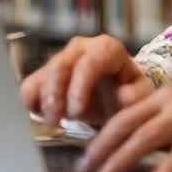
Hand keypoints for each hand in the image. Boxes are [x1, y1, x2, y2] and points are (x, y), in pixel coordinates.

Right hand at [19, 35, 153, 126]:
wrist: (118, 94)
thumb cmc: (130, 93)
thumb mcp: (142, 95)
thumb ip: (136, 95)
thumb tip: (123, 97)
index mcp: (106, 49)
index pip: (88, 63)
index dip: (79, 87)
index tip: (76, 112)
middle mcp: (80, 48)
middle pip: (59, 66)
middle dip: (55, 96)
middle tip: (57, 121)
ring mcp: (61, 59)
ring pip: (41, 75)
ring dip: (43, 102)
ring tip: (53, 123)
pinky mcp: (45, 74)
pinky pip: (30, 86)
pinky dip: (32, 103)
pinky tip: (44, 118)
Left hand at [77, 85, 171, 171]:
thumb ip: (151, 123)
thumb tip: (116, 129)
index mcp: (162, 96)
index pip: (121, 117)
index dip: (98, 138)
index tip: (83, 158)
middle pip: (127, 124)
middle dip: (102, 149)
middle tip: (86, 169)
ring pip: (149, 135)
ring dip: (123, 158)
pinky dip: (168, 167)